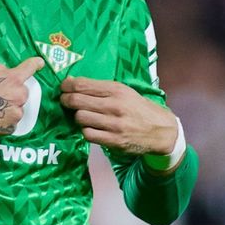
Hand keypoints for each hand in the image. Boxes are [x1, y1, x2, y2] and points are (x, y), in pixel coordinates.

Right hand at [0, 57, 44, 137]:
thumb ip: (1, 70)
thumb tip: (10, 72)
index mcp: (13, 78)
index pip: (31, 68)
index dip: (35, 64)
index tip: (40, 64)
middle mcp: (18, 96)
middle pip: (23, 93)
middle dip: (13, 93)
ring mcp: (15, 114)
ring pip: (17, 109)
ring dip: (8, 108)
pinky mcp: (9, 128)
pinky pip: (11, 122)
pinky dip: (3, 120)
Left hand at [59, 76, 177, 155]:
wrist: (161, 130)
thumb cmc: (139, 108)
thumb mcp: (125, 92)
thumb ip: (101, 88)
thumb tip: (72, 83)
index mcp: (117, 90)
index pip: (83, 85)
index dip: (67, 86)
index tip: (63, 87)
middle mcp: (115, 106)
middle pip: (77, 100)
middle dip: (66, 100)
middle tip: (65, 101)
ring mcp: (114, 124)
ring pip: (80, 118)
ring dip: (78, 117)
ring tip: (83, 115)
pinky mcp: (114, 141)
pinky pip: (88, 134)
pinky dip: (86, 130)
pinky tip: (92, 128)